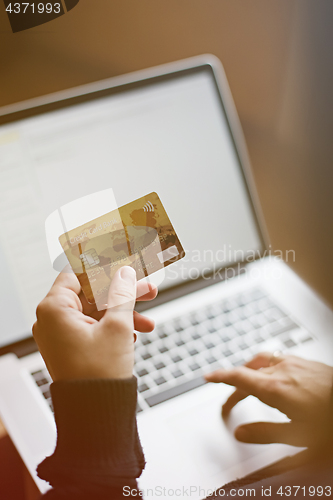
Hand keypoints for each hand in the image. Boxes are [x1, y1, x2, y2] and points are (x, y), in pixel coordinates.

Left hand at [32, 266, 156, 380]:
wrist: (96, 416)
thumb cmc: (99, 375)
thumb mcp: (117, 327)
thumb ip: (122, 293)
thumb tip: (125, 273)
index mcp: (55, 309)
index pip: (78, 273)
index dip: (103, 267)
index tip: (123, 261)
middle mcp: (53, 320)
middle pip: (92, 294)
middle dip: (123, 293)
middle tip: (148, 289)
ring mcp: (62, 335)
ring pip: (97, 312)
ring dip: (124, 314)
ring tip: (148, 322)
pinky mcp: (72, 348)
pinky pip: (95, 329)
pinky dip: (115, 329)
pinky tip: (134, 336)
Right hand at [205, 352, 332, 446]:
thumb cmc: (331, 422)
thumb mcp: (298, 436)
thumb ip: (266, 433)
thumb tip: (240, 432)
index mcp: (276, 388)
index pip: (239, 377)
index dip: (220, 377)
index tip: (207, 377)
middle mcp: (284, 370)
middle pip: (249, 370)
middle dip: (235, 383)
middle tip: (229, 400)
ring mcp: (297, 364)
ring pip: (263, 360)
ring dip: (250, 370)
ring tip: (247, 382)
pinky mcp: (308, 362)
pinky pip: (278, 358)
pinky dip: (266, 366)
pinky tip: (275, 375)